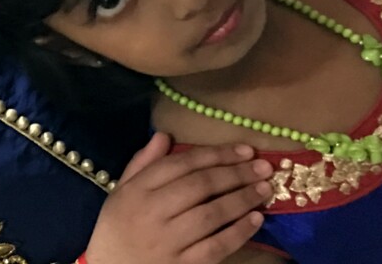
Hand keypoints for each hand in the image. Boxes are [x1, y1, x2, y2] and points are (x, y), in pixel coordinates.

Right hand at [84, 133, 273, 263]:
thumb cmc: (117, 228)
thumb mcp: (121, 192)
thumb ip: (142, 164)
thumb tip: (164, 136)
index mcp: (136, 190)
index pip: (179, 164)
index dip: (215, 154)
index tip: (244, 150)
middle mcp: (151, 212)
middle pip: (199, 186)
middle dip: (235, 173)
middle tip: (263, 167)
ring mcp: (167, 241)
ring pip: (211, 214)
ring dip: (242, 199)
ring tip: (264, 189)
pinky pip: (215, 246)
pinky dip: (238, 232)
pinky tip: (255, 220)